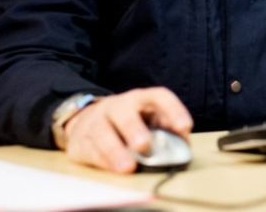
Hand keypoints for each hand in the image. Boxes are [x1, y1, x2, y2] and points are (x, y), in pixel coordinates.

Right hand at [59, 87, 192, 172]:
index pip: (159, 96)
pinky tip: (114, 169)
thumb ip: (165, 130)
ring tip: (128, 167)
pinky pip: (91, 150)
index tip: (184, 127)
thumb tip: (182, 146)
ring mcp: (96, 121)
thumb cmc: (128, 122)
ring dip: (116, 151)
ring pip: (103, 133)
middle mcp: (117, 106)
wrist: (87, 120)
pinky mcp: (81, 140)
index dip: (174, 110)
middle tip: (145, 146)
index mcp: (140, 99)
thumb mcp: (148, 119)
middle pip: (125, 114)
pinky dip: (104, 161)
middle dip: (135, 129)